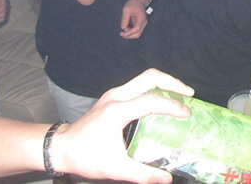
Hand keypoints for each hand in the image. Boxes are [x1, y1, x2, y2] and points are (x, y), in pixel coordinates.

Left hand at [51, 68, 193, 182]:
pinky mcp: (113, 97)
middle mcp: (116, 96)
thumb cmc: (85, 157)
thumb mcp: (115, 169)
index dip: (172, 106)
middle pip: (150, 76)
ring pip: (144, 78)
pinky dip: (155, 90)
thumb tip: (167, 179)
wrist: (61, 148)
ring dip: (165, 84)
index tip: (187, 114)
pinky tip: (163, 104)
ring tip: (181, 97)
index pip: (151, 101)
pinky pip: (139, 86)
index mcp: (117, 110)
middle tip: (190, 94)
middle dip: (173, 83)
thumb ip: (143, 174)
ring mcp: (114, 94)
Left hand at [120, 0, 147, 38]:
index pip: (137, 29)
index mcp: (141, 18)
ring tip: (123, 30)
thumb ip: (124, 18)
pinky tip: (126, 29)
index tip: (122, 33)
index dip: (129, 33)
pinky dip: (131, 32)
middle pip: (138, 34)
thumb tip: (123, 28)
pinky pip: (137, 31)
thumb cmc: (133, 3)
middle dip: (129, 35)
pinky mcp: (141, 24)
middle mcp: (143, 22)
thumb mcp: (126, 9)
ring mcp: (143, 23)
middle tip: (121, 34)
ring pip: (138, 33)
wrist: (139, 0)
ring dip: (130, 34)